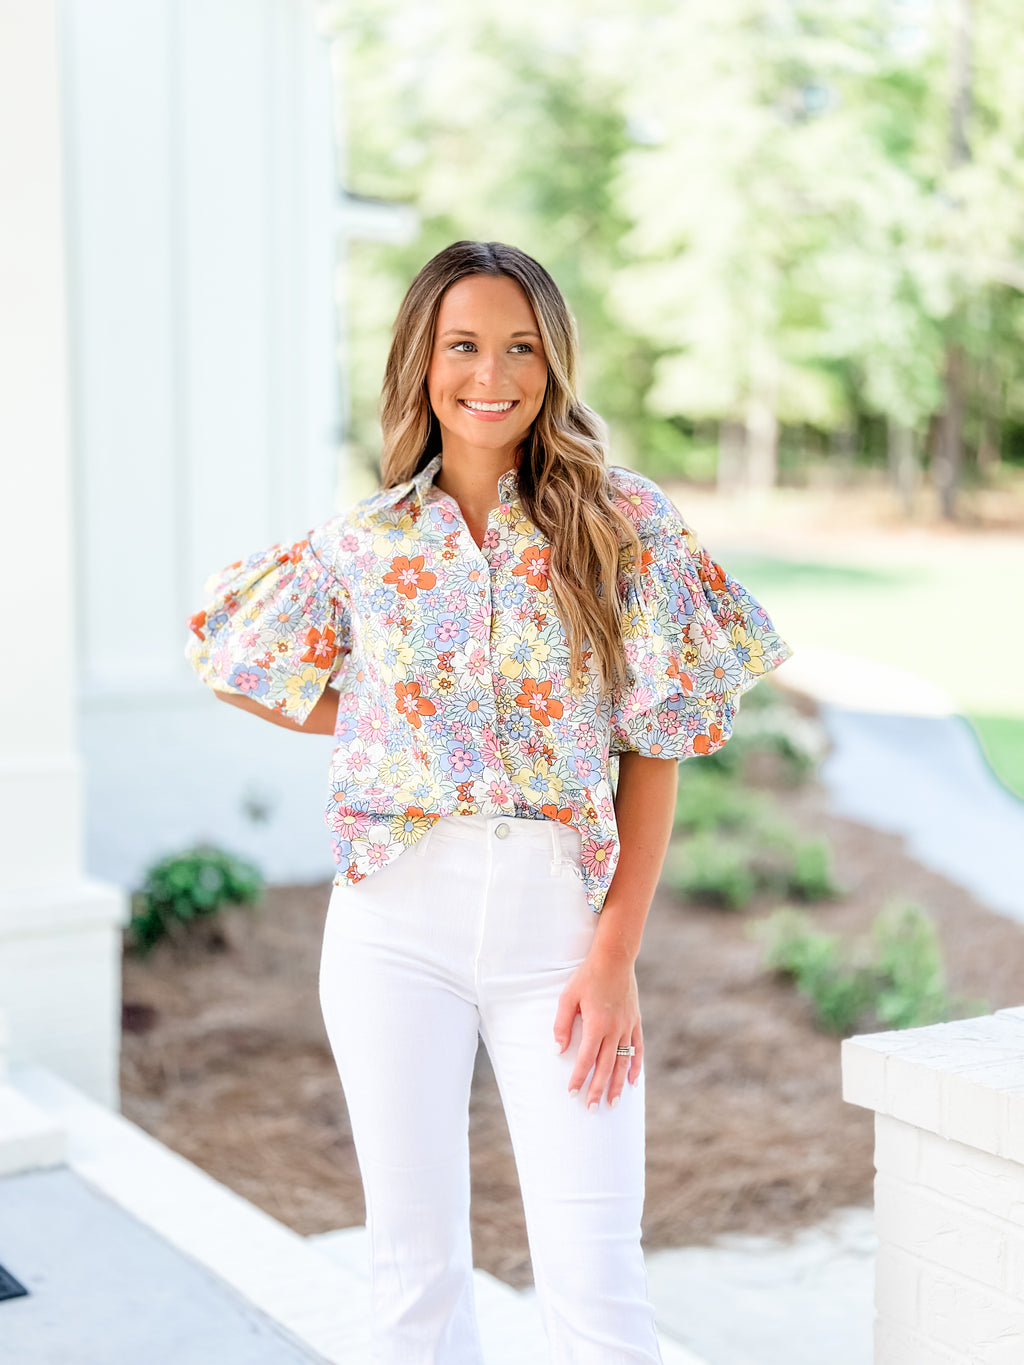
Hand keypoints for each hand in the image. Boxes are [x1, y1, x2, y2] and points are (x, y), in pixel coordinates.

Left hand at [553, 947, 642, 1109]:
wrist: (614, 959)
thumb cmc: (587, 976)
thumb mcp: (567, 997)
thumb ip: (562, 1024)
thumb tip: (557, 1050)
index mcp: (596, 1025)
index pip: (585, 1059)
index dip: (578, 1078)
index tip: (572, 1094)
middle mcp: (614, 1030)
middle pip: (605, 1067)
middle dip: (597, 1090)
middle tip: (591, 1109)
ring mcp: (627, 1027)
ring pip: (623, 1063)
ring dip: (618, 1085)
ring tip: (613, 1105)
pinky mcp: (635, 1022)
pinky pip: (637, 1050)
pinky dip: (636, 1067)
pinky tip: (633, 1082)